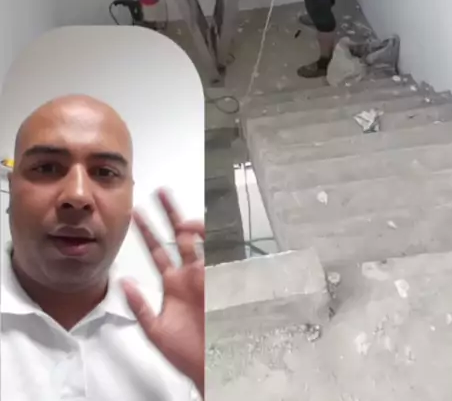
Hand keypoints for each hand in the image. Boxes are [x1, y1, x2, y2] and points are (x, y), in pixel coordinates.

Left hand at [122, 190, 204, 396]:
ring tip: (178, 217)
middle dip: (168, 215)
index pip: (157, 251)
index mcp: (172, 284)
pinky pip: (216, 253)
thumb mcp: (156, 331)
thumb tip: (124, 283)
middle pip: (177, 237)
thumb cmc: (187, 353)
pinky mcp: (219, 279)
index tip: (137, 214)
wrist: (212, 365)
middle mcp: (188, 275)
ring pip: (196, 241)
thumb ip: (140, 306)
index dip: (147, 232)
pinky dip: (210, 240)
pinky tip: (199, 233)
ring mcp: (204, 275)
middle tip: (159, 192)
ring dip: (188, 225)